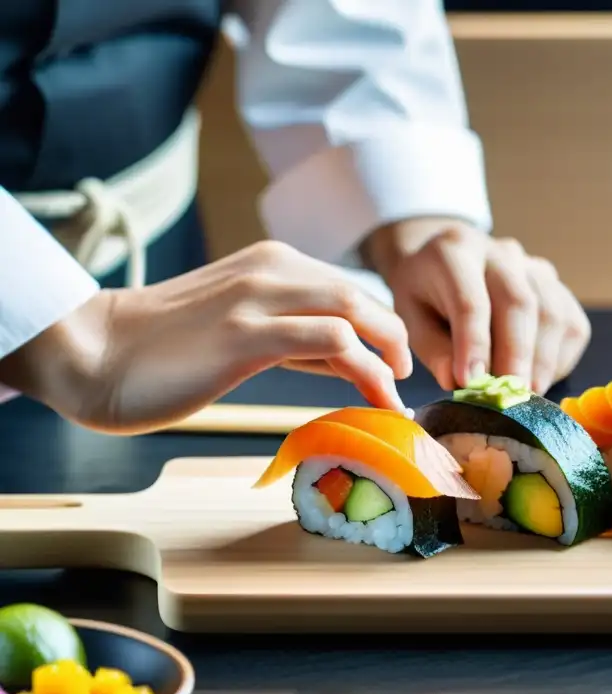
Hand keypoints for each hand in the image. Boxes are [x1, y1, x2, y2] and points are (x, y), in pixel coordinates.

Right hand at [0, 241, 412, 433]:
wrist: (93, 351)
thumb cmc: (165, 348)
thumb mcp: (241, 326)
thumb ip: (294, 334)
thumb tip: (347, 356)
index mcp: (271, 263)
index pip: (347, 287)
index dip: (380, 326)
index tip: (394, 364)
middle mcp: (270, 270)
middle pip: (361, 294)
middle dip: (395, 338)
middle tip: (404, 378)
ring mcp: (257, 299)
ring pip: (353, 309)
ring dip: (388, 355)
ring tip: (396, 395)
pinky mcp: (245, 336)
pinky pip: (330, 341)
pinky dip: (367, 370)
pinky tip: (378, 397)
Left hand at [362, 218, 590, 393]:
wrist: (447, 258)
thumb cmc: (426, 295)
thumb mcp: (412, 318)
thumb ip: (433, 348)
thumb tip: (457, 381)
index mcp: (455, 252)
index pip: (471, 300)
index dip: (473, 344)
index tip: (470, 382)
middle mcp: (502, 253)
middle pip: (519, 303)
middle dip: (515, 356)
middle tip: (508, 396)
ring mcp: (536, 267)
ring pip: (552, 314)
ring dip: (541, 362)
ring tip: (522, 394)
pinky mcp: (559, 288)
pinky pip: (571, 326)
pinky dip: (558, 360)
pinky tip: (537, 377)